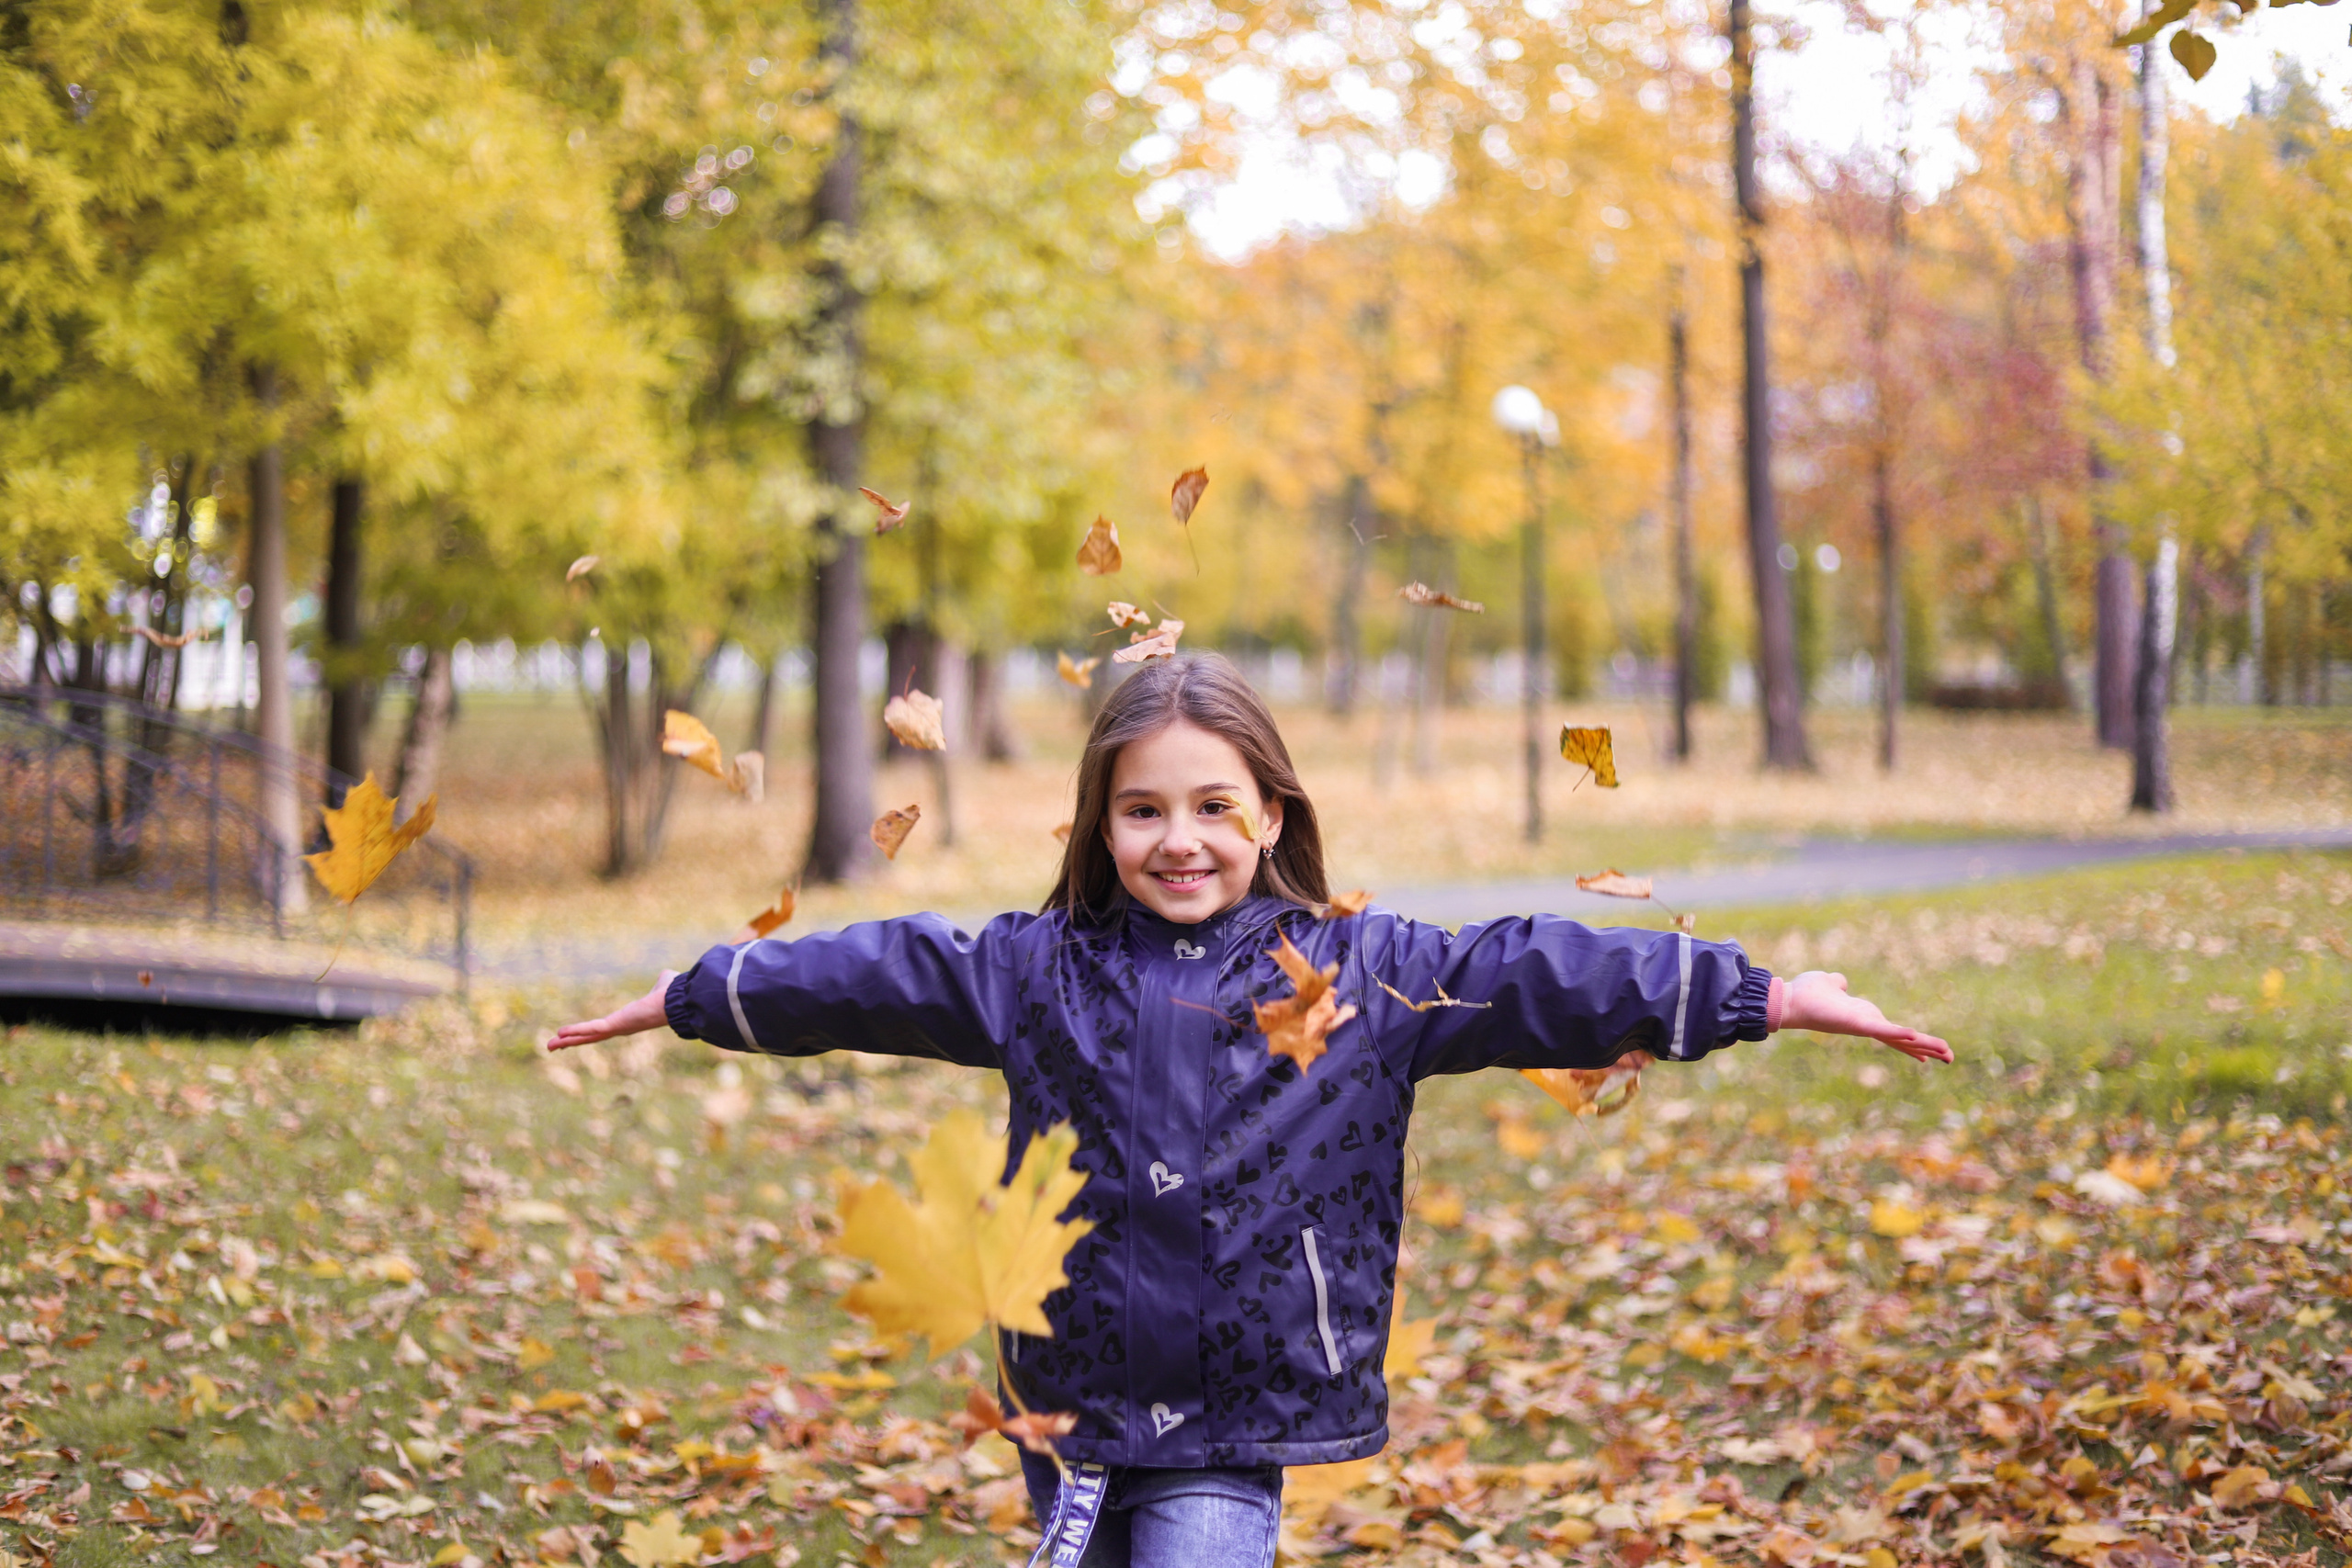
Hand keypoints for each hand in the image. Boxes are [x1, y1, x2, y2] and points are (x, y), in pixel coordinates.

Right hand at [548, 971, 677, 1052]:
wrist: (678, 1002)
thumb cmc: (673, 994)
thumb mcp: (663, 983)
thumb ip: (661, 981)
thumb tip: (666, 976)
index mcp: (629, 1019)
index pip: (603, 1028)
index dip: (589, 1032)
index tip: (577, 1035)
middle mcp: (621, 1027)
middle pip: (591, 1037)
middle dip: (572, 1041)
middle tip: (554, 1046)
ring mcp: (617, 1029)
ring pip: (587, 1037)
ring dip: (568, 1041)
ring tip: (550, 1046)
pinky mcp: (615, 1026)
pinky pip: (591, 1029)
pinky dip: (575, 1032)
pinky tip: (560, 1035)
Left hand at [1779, 971, 1951, 1064]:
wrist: (1789, 1001)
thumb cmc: (1807, 994)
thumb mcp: (1829, 983)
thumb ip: (1838, 984)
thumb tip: (1840, 982)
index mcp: (1864, 1017)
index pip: (1893, 1032)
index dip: (1912, 1041)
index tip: (1929, 1053)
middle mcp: (1867, 1025)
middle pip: (1904, 1040)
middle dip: (1927, 1048)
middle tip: (1950, 1058)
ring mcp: (1864, 1026)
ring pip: (1900, 1038)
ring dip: (1924, 1045)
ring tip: (1946, 1053)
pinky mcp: (1859, 1024)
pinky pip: (1883, 1030)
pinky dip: (1899, 1033)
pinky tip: (1915, 1036)